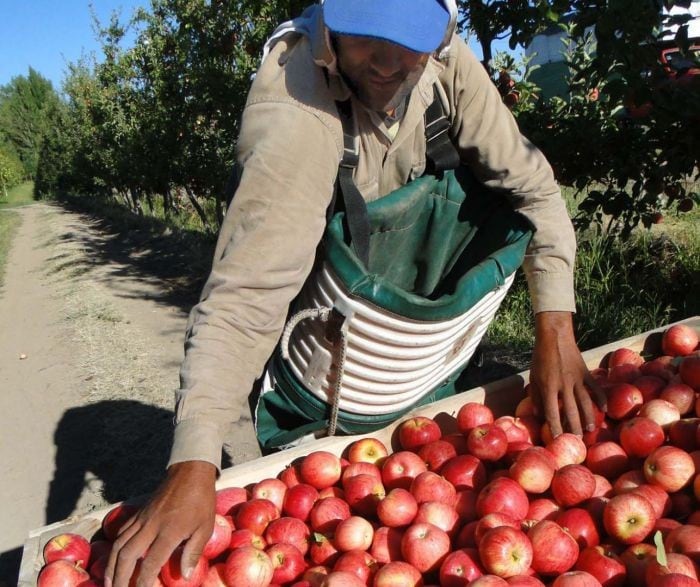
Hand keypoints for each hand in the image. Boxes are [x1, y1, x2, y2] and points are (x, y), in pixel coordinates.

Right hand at [104, 460, 216, 586]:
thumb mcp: (205, 527)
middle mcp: (150, 526)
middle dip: (119, 578)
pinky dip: (115, 548)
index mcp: (169, 531)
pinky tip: (114, 558)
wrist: (190, 472)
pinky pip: (121, 532)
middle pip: (127, 556)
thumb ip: (193, 552)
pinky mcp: (139, 513)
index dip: (143, 582)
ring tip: (108, 583)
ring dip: (111, 566)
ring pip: (119, 544)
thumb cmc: (201, 500)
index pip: (150, 563)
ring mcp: (142, 518)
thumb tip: (184, 576)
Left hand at [529, 311, 605, 437]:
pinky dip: (601, 399)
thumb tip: (539, 415)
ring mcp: (577, 378)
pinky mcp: (586, 372)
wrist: (554, 337)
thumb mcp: (533, 377)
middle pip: (571, 411)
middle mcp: (563, 385)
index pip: (552, 413)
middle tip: (577, 442)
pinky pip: (595, 388)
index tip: (557, 440)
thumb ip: (536, 396)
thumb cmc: (540, 357)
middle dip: (574, 428)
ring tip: (590, 431)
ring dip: (588, 418)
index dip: (555, 428)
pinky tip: (604, 410)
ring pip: (585, 402)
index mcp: (548, 387)